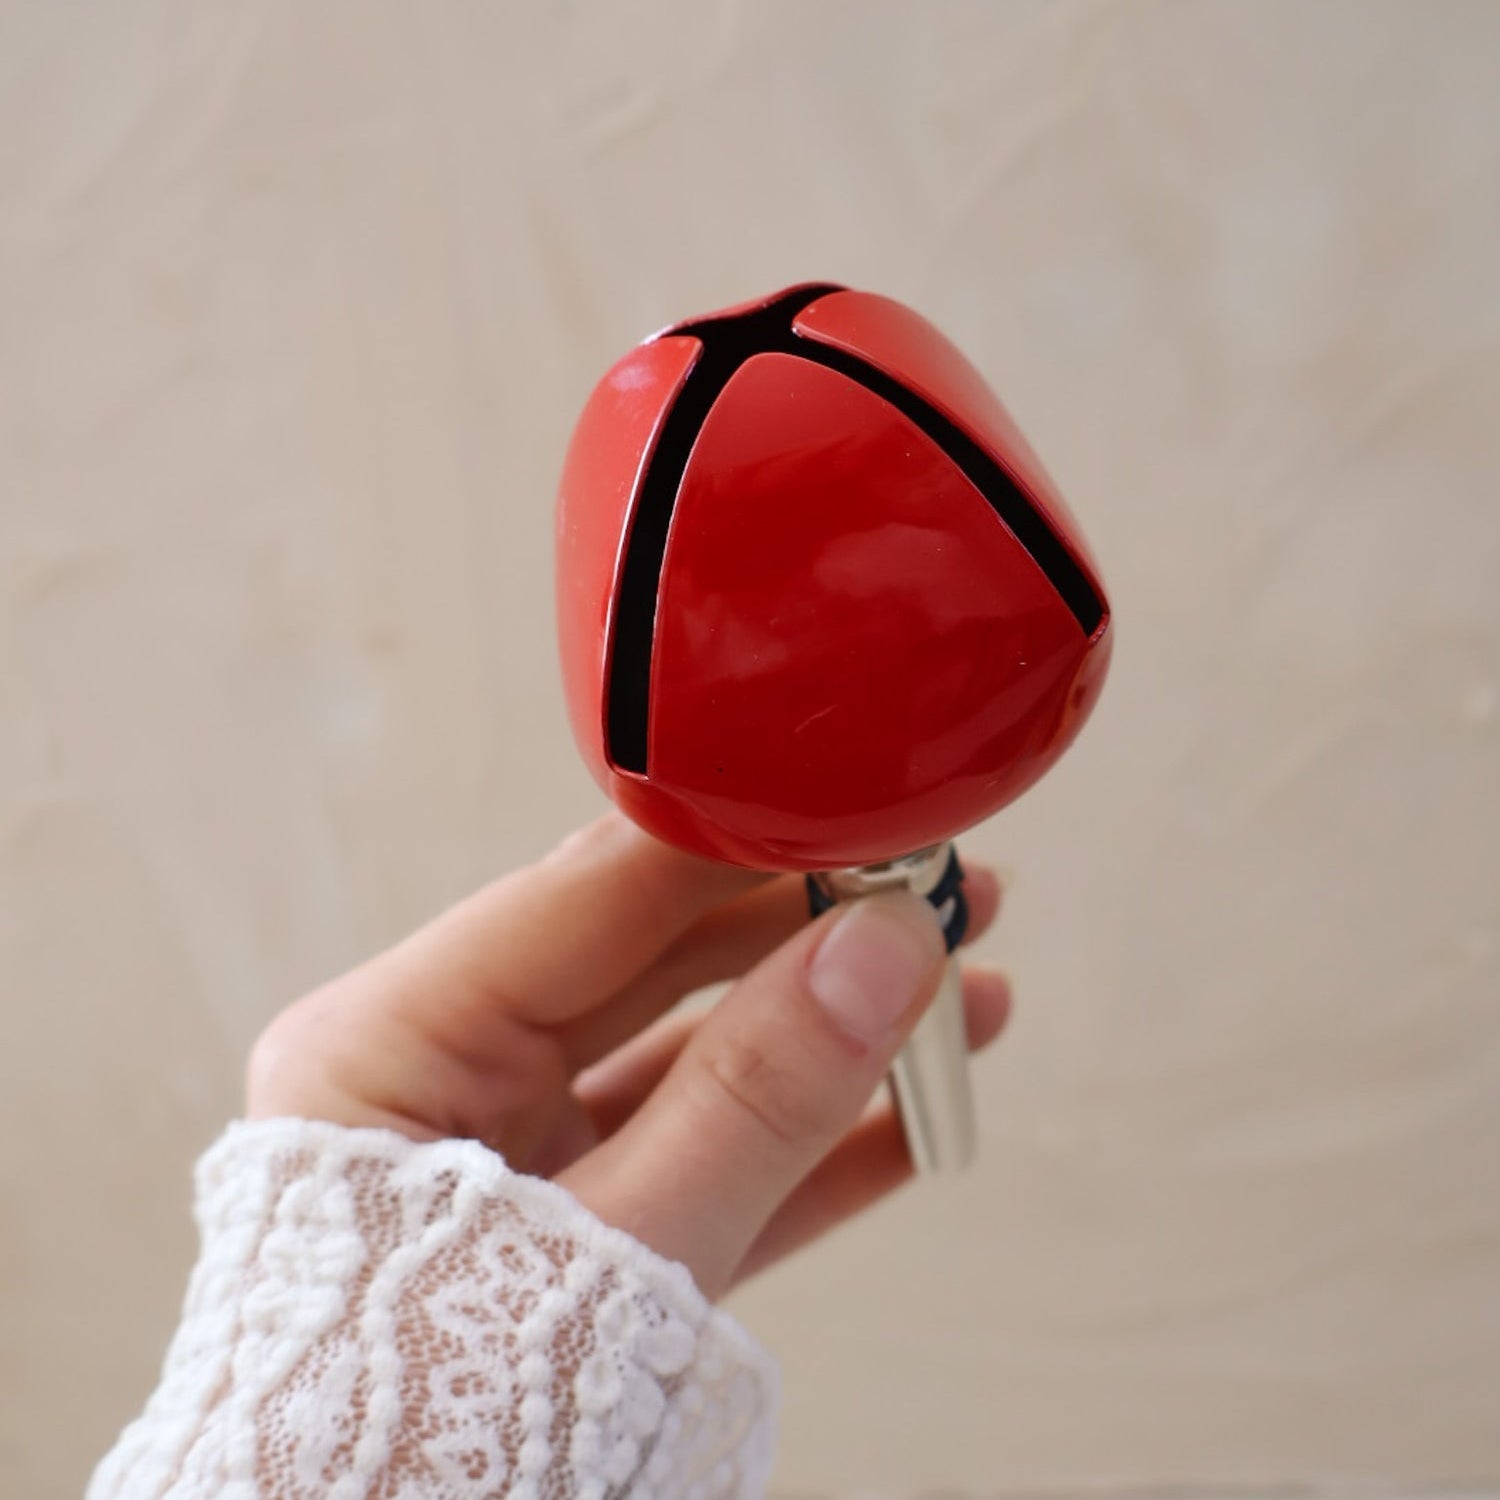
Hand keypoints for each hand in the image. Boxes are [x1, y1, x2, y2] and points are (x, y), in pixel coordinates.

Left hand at [247, 813, 1010, 1298]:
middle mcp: (446, 1083)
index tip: (859, 812)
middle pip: (653, 962)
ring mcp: (515, 1160)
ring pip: (695, 1062)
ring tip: (962, 989)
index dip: (739, 844)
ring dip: (832, 1034)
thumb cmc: (430, 1435)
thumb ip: (750, 1100)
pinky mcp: (577, 1234)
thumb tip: (882, 949)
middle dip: (806, 930)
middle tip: (933, 892)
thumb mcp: (614, 1255)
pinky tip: (917, 1114)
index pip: (589, 891)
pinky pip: (703, 1164)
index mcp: (393, 1045)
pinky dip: (812, 1144)